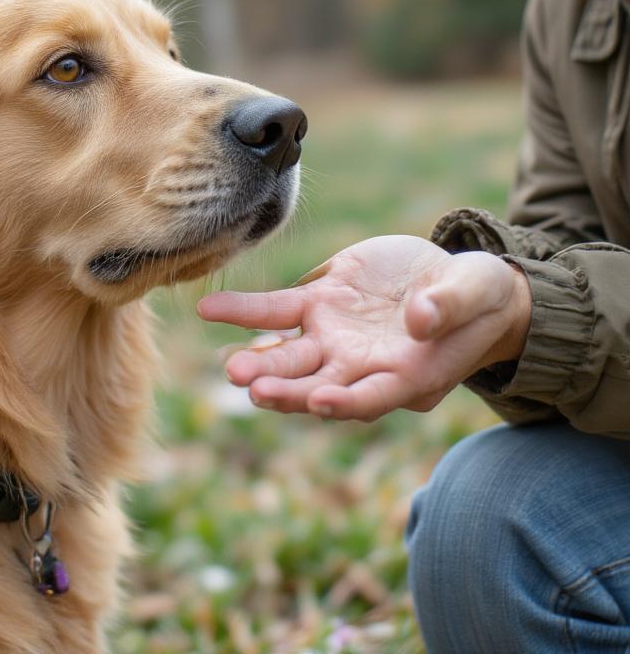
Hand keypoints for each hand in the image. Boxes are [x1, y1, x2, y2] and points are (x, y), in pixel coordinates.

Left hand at [197, 235, 531, 420]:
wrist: (453, 283)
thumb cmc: (476, 298)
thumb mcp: (475, 293)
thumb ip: (449, 305)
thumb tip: (420, 318)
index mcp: (408, 375)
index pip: (372, 397)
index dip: (348, 402)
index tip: (322, 403)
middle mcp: (362, 366)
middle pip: (319, 386)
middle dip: (289, 392)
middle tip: (256, 391)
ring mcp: (335, 337)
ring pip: (291, 356)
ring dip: (261, 363)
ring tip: (232, 369)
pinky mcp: (319, 303)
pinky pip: (275, 310)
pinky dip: (244, 312)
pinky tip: (209, 310)